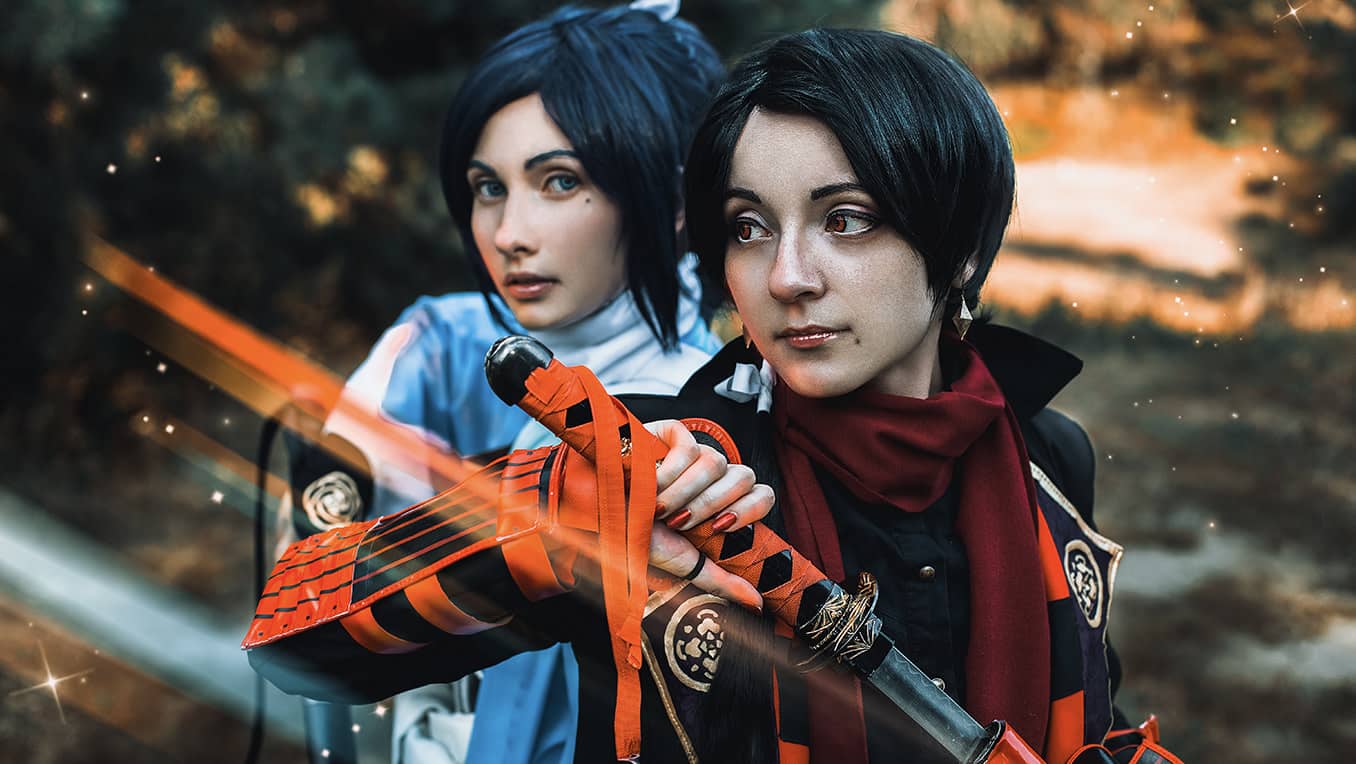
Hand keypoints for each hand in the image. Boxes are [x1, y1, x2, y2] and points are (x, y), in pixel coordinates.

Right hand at [643, 420, 774, 611]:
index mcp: (724, 503)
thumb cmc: (640, 536)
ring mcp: (694, 453)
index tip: (719, 529)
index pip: (763, 494)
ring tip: (660, 508)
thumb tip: (758, 603)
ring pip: (716, 461)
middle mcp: (714, 476)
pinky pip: (689, 446)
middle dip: (711, 504)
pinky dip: (670, 471)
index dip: (750, 509)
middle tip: (680, 523)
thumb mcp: (684, 563)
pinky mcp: (672, 433)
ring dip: (686, 492)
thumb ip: (721, 580)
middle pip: (744, 476)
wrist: (599, 514)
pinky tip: (650, 484)